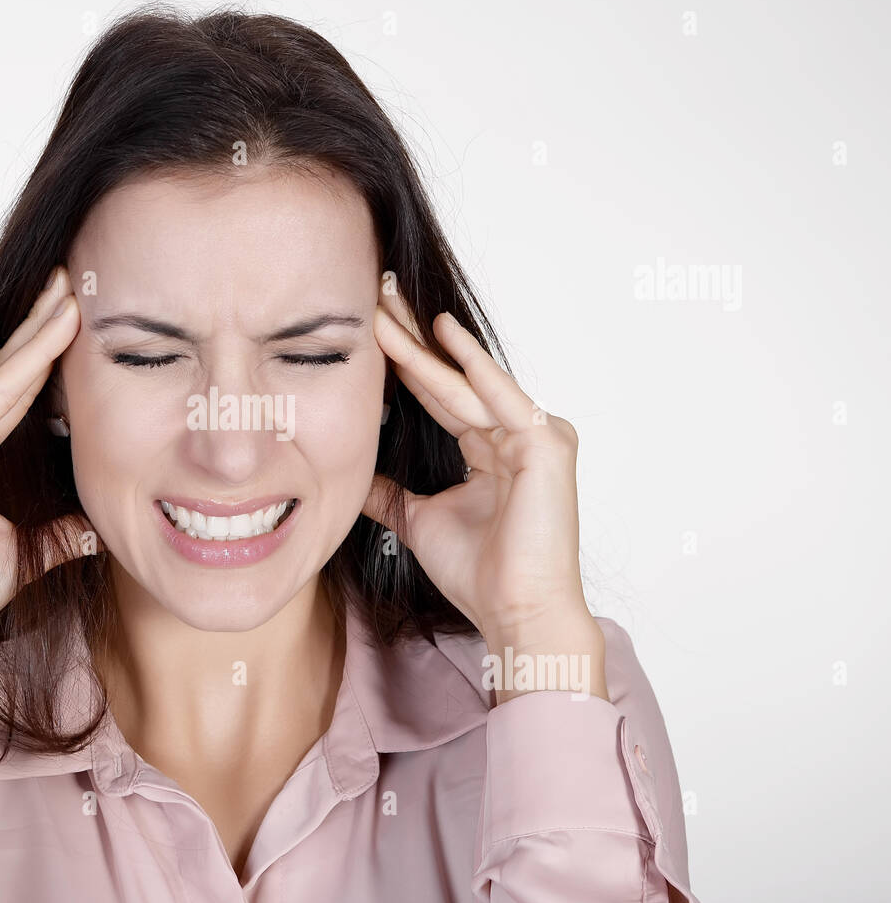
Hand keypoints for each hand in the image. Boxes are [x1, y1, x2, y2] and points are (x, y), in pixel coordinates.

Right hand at [0, 267, 98, 697]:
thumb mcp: (20, 554)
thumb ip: (55, 535)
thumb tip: (97, 530)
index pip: (14, 398)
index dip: (45, 361)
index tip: (77, 322)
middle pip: (3, 375)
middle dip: (40, 332)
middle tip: (72, 284)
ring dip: (26, 338)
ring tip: (60, 295)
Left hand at [363, 286, 605, 701]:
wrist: (515, 613)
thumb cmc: (480, 574)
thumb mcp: (419, 521)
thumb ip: (392, 495)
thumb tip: (357, 478)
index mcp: (491, 450)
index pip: (438, 394)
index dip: (403, 362)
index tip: (368, 326)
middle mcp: (516, 435)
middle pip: (451, 377)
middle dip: (410, 336)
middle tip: (376, 290)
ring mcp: (535, 436)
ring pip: (466, 382)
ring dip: (425, 343)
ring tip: (387, 303)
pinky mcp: (546, 444)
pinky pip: (500, 395)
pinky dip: (472, 364)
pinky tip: (443, 331)